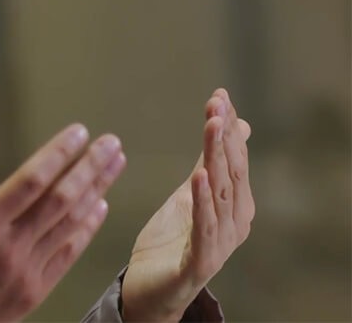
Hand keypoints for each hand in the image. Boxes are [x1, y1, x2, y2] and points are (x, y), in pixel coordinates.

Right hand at [0, 123, 126, 321]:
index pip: (29, 182)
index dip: (57, 154)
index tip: (78, 132)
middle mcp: (7, 250)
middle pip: (60, 200)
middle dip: (89, 168)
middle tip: (111, 143)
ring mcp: (24, 274)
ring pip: (69, 225)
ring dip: (96, 191)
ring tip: (115, 164)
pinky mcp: (32, 293)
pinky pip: (68, 256)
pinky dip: (87, 229)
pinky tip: (100, 208)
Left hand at [121, 89, 253, 321]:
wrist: (151, 290)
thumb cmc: (173, 241)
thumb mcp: (191, 192)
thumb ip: (210, 162)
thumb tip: (232, 125)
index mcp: (234, 205)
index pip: (234, 159)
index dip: (227, 127)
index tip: (218, 95)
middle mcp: (234, 222)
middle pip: (231, 171)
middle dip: (224, 135)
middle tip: (217, 104)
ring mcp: (220, 243)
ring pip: (221, 193)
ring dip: (216, 157)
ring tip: (212, 127)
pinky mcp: (201, 261)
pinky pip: (204, 227)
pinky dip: (203, 201)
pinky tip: (200, 177)